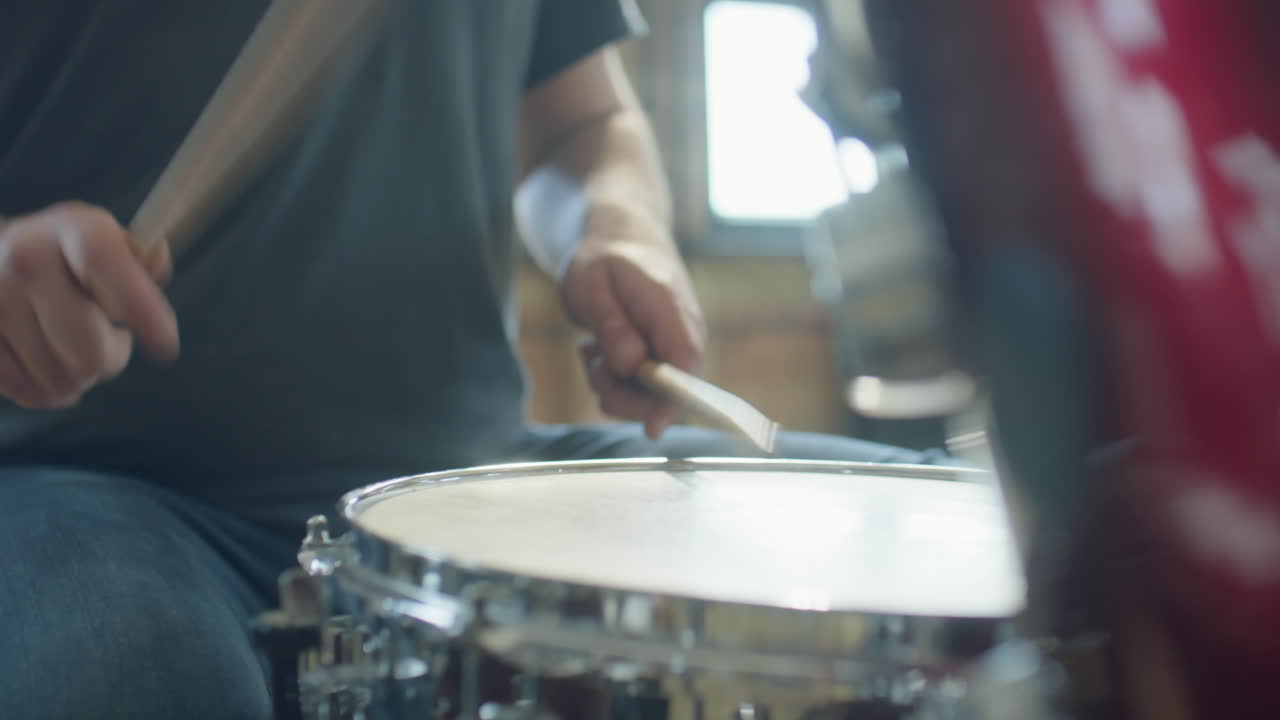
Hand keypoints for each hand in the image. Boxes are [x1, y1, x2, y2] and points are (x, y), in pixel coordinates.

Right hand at [0, 202, 177, 408]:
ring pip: (62, 379)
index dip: (139, 307)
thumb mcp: (109, 244)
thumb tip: (157, 262)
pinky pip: (29, 392)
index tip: (165, 346)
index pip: (102, 262)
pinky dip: (50, 392)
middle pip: (87, 350)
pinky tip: (52, 368)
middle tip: (113, 342)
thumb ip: (141, 259)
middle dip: (113, 358)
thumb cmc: (73, 259)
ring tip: (75, 347)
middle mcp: (25, 258)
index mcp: (72, 229)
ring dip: (80, 376)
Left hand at [560, 210, 705, 439]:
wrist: (622, 236)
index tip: (652, 428)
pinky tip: (600, 346)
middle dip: (621, 393)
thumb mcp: (592, 285)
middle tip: (592, 362)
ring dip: (612, 382)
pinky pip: (639, 384)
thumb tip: (631, 367)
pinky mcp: (662, 354)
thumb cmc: (605, 257)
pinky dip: (613, 375)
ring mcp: (674, 345)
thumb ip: (612, 326)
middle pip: (666, 391)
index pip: (686, 365)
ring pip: (648, 393)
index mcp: (670, 310)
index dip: (672, 402)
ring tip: (592, 346)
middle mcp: (682, 332)